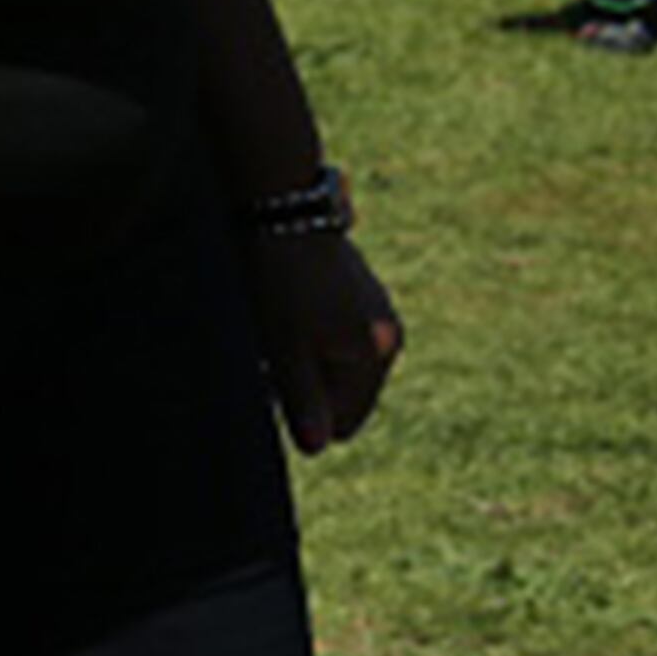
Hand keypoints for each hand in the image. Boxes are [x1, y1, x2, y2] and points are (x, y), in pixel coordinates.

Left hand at [244, 231, 403, 454]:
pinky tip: (284, 311)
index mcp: (377, 353)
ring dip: (304, 361)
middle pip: (342, 393)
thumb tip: (317, 448)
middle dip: (304, 387)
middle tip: (266, 356)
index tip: (269, 385)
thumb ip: (302, 400)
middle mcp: (389, 335)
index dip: (303, 418)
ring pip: (337, 363)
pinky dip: (310, 336)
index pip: (344, 420)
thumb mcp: (283, 347)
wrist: (284, 207)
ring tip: (273, 330)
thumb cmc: (280, 280)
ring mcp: (379, 311)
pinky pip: (338, 336)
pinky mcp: (362, 292)